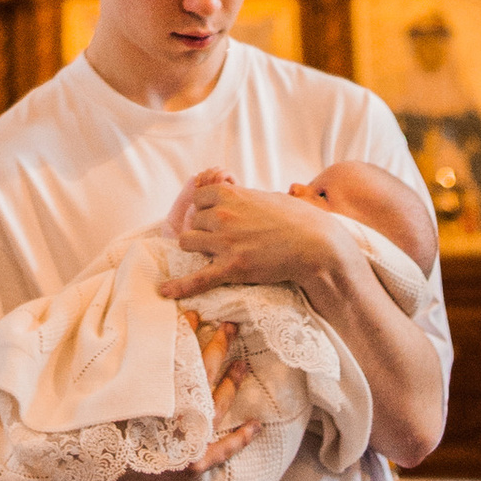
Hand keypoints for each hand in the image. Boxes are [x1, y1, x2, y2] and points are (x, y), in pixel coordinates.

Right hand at [67, 319, 256, 480]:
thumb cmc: (93, 443)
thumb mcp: (103, 403)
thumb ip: (119, 378)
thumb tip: (127, 348)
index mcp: (156, 399)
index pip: (179, 358)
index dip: (188, 334)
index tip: (194, 314)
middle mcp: (175, 418)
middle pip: (203, 375)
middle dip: (218, 347)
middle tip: (230, 325)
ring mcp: (188, 443)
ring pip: (218, 406)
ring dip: (233, 382)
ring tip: (245, 362)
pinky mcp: (192, 466)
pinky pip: (223, 451)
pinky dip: (240, 438)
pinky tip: (256, 425)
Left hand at [168, 169, 327, 302]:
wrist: (316, 245)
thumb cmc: (297, 219)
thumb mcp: (266, 196)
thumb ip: (243, 195)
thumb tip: (231, 189)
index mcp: (230, 193)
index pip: (198, 198)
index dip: (206, 209)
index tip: (217, 217)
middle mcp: (222, 215)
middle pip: (192, 222)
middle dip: (204, 230)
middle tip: (224, 239)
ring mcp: (225, 241)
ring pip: (188, 243)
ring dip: (197, 248)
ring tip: (214, 254)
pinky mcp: (232, 267)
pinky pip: (198, 278)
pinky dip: (180, 286)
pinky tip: (165, 291)